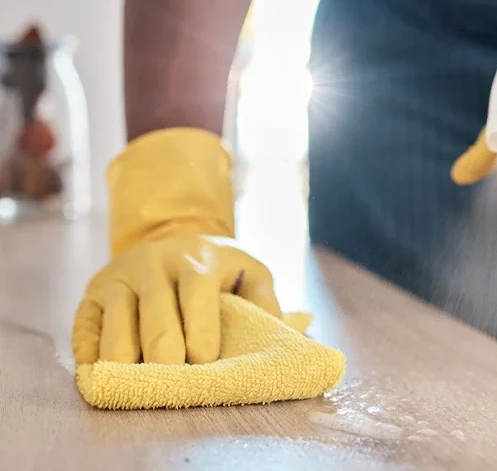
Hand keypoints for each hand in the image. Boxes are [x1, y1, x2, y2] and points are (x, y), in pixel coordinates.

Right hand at [72, 235, 281, 364]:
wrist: (172, 237)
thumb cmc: (220, 268)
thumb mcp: (251, 271)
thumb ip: (267, 302)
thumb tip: (286, 340)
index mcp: (195, 259)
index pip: (196, 295)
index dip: (200, 331)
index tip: (205, 361)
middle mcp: (151, 264)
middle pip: (154, 318)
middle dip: (165, 355)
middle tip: (173, 380)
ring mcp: (116, 278)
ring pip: (115, 329)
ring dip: (128, 363)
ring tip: (141, 385)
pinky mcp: (91, 295)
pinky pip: (84, 329)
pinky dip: (92, 356)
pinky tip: (106, 374)